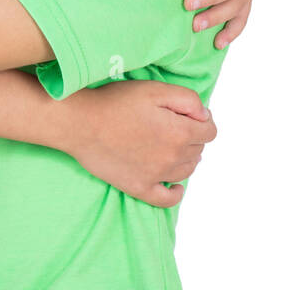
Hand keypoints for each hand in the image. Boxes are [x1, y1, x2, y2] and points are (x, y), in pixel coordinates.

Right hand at [65, 79, 216, 206]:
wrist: (80, 123)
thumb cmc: (115, 103)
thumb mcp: (155, 89)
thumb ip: (188, 100)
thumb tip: (204, 117)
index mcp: (179, 132)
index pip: (210, 132)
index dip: (202, 121)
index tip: (189, 115)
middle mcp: (172, 157)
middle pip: (198, 150)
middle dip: (191, 137)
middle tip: (170, 125)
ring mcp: (156, 175)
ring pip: (186, 171)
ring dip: (184, 158)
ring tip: (170, 147)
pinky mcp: (139, 187)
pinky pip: (167, 200)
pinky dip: (175, 193)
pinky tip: (175, 186)